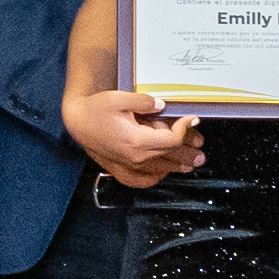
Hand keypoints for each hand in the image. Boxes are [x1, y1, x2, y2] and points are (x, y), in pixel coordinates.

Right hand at [64, 86, 203, 193]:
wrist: (77, 122)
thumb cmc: (96, 110)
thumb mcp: (120, 98)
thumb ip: (145, 102)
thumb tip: (163, 106)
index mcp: (137, 140)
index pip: (171, 139)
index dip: (185, 129)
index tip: (192, 119)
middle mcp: (134, 157)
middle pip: (170, 158)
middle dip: (188, 152)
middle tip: (201, 152)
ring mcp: (128, 166)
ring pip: (159, 170)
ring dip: (176, 166)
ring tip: (189, 165)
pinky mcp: (121, 170)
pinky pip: (142, 180)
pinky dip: (155, 177)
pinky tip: (161, 172)